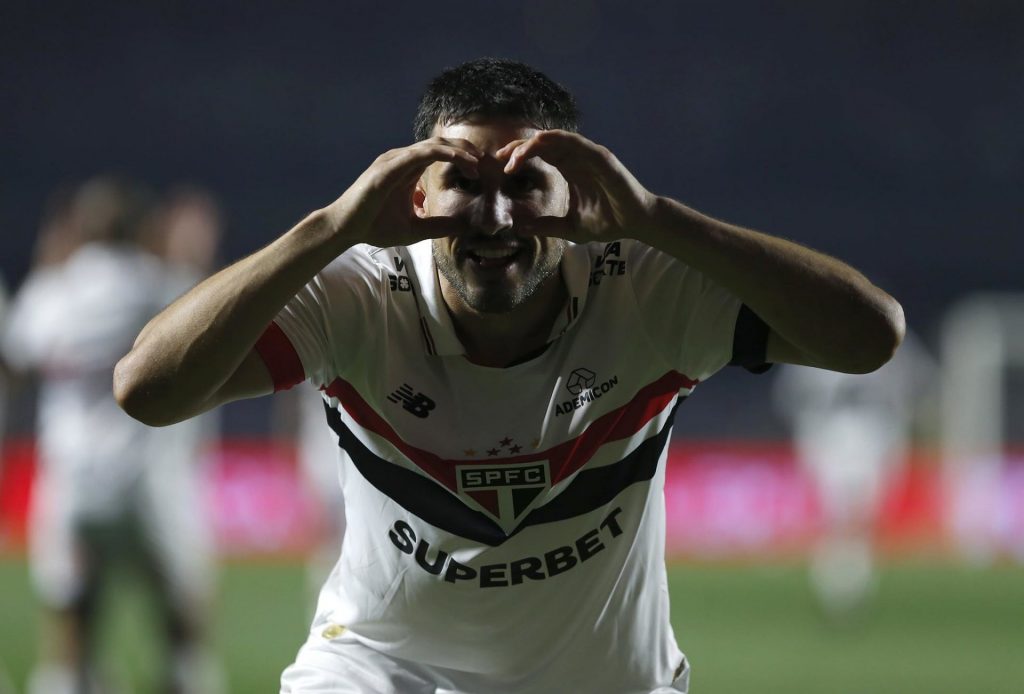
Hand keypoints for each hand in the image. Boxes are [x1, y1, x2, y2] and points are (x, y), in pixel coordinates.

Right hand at [323, 138, 481, 246]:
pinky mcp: (389, 166)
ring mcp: (394, 160)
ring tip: (476, 162)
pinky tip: (460, 160)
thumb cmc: (374, 226)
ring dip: (458, 150)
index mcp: (408, 170)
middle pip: (440, 144)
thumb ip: (437, 225)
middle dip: (465, 149)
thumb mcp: (414, 228)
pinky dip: (443, 153)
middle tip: (484, 162)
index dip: (461, 157)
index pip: (439, 153)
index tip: (479, 171)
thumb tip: (464, 227)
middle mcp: (402, 160)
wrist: (346, 229)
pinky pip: (421, 153)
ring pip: (433, 145)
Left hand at [496, 130, 655, 242]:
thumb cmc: (607, 222)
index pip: (539, 154)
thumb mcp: (570, 228)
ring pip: (554, 138)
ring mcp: (588, 154)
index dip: (519, 156)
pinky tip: (538, 143)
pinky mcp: (600, 156)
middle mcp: (576, 157)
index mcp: (568, 168)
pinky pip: (574, 140)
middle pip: (542, 142)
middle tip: (500, 158)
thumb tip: (520, 230)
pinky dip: (555, 139)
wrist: (635, 223)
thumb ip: (546, 225)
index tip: (502, 167)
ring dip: (531, 145)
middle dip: (518, 147)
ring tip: (513, 158)